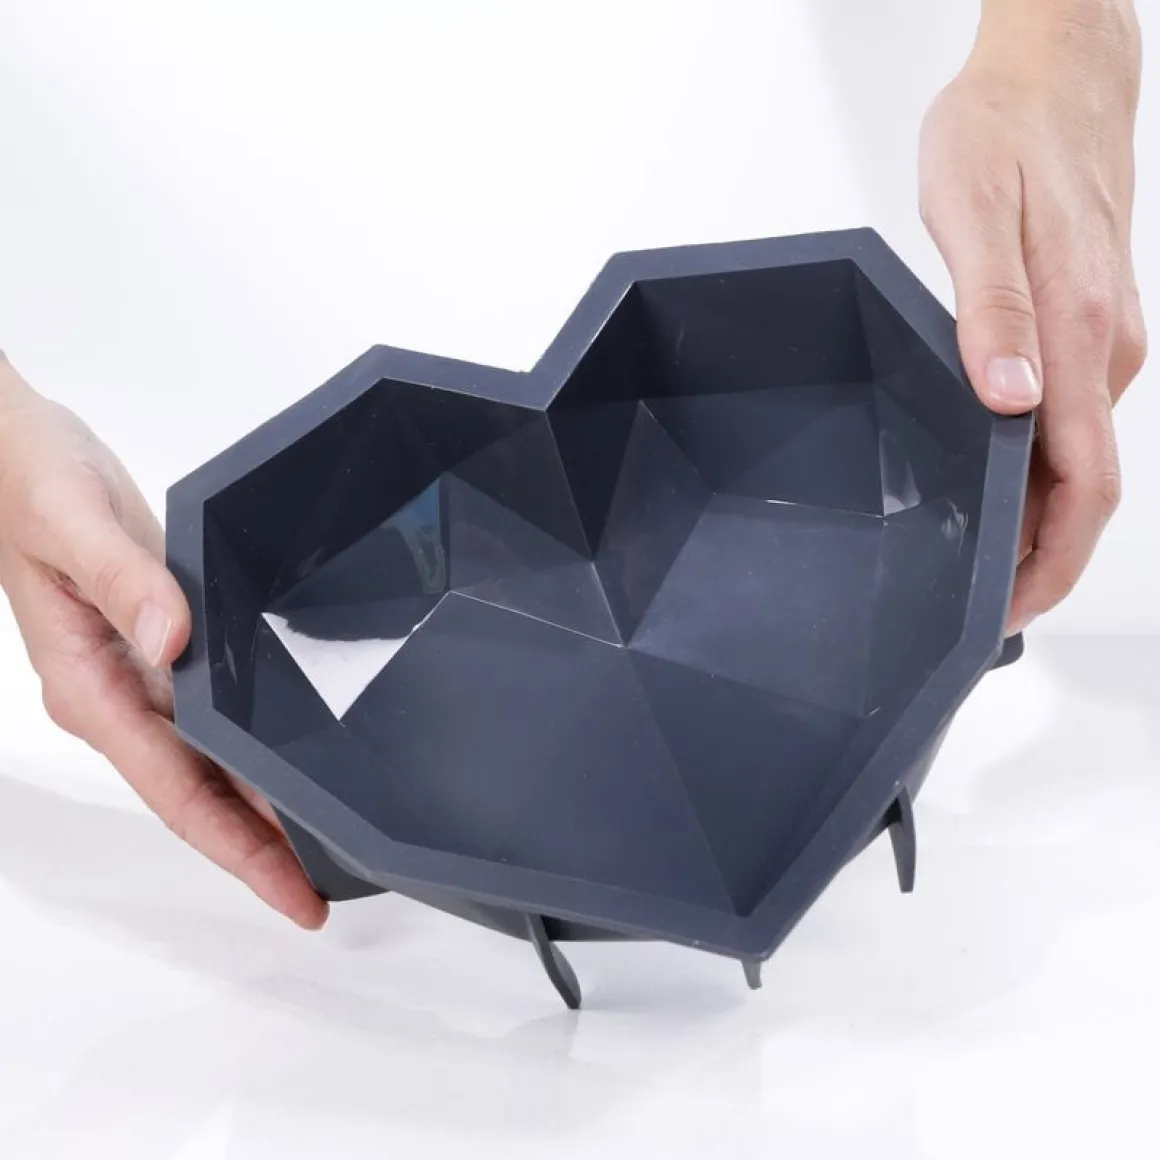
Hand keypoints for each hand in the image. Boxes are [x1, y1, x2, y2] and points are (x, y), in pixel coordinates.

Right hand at [0, 355, 326, 928]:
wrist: (13, 444)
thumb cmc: (26, 477)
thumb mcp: (72, 522)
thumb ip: (124, 580)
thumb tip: (174, 642)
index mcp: (90, 687)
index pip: (176, 791)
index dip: (239, 847)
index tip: (293, 892)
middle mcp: (116, 695)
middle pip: (197, 793)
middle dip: (259, 846)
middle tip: (328, 884)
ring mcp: (136, 674)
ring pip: (207, 759)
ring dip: (259, 801)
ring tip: (324, 835)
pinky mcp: (156, 643)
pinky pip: (210, 712)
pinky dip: (250, 741)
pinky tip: (290, 747)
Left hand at [919, 0, 1146, 632]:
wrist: (1056, 74)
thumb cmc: (1004, 134)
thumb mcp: (972, 215)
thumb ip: (992, 312)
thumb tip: (1011, 400)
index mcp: (1079, 334)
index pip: (1085, 484)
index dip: (1049, 562)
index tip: (1007, 611)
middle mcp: (1105, 350)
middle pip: (1087, 488)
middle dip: (1040, 558)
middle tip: (977, 605)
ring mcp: (1105, 339)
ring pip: (1079, 459)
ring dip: (1035, 517)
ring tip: (973, 556)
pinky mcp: (1091, 325)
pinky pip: (1073, 423)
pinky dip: (1038, 470)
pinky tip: (992, 479)